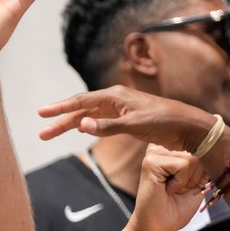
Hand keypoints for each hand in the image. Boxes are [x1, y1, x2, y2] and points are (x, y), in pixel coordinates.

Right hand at [38, 85, 214, 151]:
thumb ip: (107, 126)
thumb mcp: (135, 125)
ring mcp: (120, 109)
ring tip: (52, 134)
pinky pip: (99, 120)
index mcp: (116, 96)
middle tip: (42, 133)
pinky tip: (79, 130)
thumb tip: (81, 126)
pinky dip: (87, 125)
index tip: (42, 114)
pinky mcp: (126, 119)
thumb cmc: (164, 122)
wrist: (187, 127)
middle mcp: (116, 99)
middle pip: (81, 109)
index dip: (60, 108)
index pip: (81, 101)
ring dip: (70, 125)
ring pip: (88, 116)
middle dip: (60, 121)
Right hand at [125, 144, 207, 230]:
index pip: (204, 146)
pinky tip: (167, 189)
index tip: (186, 185)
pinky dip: (180, 182)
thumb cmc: (176, 207)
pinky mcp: (151, 161)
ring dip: (187, 181)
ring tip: (172, 189)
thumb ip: (204, 159)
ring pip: (192, 158)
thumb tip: (210, 143)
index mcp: (173, 147)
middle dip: (196, 176)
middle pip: (199, 151)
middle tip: (177, 189)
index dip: (203, 170)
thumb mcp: (199, 179)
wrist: (158, 227)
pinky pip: (183, 164)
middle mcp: (163, 145)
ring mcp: (155, 152)